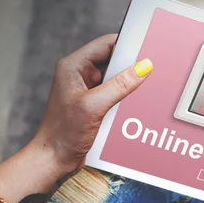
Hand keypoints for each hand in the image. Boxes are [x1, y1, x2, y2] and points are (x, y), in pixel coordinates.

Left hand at [33, 34, 152, 173]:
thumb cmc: (64, 133)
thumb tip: (142, 67)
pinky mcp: (94, 105)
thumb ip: (120, 85)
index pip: (106, 44)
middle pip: (114, 62)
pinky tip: (132, 106)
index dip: (127, 44)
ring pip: (116, 80)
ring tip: (140, 92)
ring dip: (128, 86)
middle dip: (131, 68)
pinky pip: (115, 95)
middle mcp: (80, 75)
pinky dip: (125, 100)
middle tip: (148, 74)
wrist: (55, 159)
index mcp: (73, 67)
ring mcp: (87, 91)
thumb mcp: (94, 106)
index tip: (146, 50)